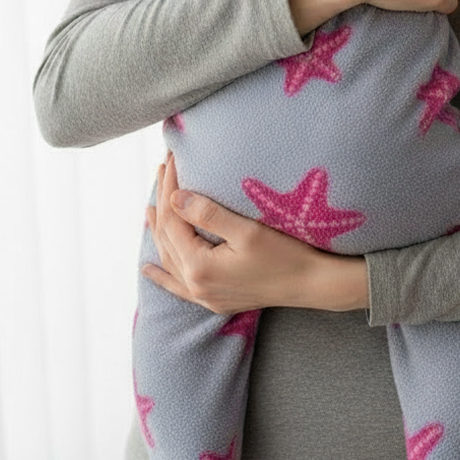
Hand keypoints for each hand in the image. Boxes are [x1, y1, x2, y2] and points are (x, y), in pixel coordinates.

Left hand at [142, 153, 368, 314]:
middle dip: (163, 201)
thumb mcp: (247, 231)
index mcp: (199, 267)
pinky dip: (162, 275)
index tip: (172, 160)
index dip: (170, 187)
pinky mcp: (213, 299)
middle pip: (167, 237)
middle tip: (163, 169)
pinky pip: (177, 287)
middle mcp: (195, 285)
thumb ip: (208, 215)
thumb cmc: (285, 255)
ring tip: (150, 205)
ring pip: (170, 259)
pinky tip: (148, 268)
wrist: (311, 284)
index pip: (173, 220)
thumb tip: (174, 197)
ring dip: (159, 231)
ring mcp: (203, 296)